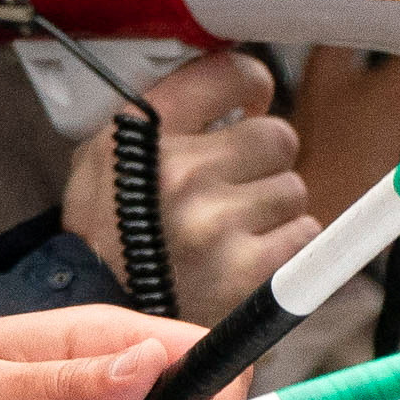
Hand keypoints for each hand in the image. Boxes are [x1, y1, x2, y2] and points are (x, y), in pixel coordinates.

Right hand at [63, 49, 319, 320]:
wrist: (97, 324)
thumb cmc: (104, 239)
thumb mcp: (101, 159)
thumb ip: (163, 118)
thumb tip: (236, 89)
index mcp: (140, 134)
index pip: (231, 74)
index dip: (250, 87)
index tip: (249, 103)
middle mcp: (180, 172)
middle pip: (276, 136)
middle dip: (263, 159)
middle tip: (237, 183)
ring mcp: (216, 222)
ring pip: (292, 189)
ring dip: (272, 208)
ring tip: (231, 230)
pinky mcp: (247, 270)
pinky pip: (302, 235)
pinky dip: (284, 247)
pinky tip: (246, 258)